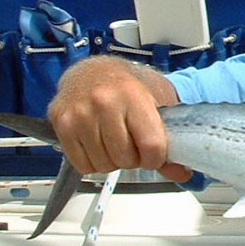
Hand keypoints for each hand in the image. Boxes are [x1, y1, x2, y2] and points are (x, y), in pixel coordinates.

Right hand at [47, 56, 189, 182]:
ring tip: (115, 140)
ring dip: (113, 161)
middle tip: (132, 142)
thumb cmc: (129, 87)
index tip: (154, 153)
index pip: (151, 145)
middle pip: (126, 159)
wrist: (93, 72)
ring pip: (104, 165)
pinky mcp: (62, 125)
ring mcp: (79, 114)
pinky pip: (83, 165)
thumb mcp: (159, 103)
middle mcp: (104, 102)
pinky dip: (94, 162)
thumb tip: (182, 173)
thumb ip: (170, 140)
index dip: (156, 158)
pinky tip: (98, 143)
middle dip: (133, 158)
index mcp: (134, 95)